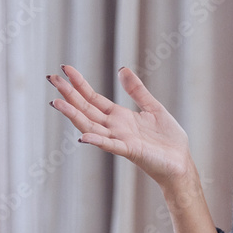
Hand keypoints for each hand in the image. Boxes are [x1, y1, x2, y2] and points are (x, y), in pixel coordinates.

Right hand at [47, 65, 191, 187]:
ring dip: (73, 115)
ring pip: (91, 126)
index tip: (64, 69)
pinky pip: (110, 146)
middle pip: (86, 109)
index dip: (79, 84)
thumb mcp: (153, 107)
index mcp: (119, 117)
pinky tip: (82, 136)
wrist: (181, 163)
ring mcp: (120, 140)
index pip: (93, 98)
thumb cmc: (168, 139)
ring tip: (56, 103)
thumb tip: (122, 70)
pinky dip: (97, 141)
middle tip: (51, 78)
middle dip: (68, 94)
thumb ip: (137, 91)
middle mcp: (114, 128)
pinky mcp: (131, 151)